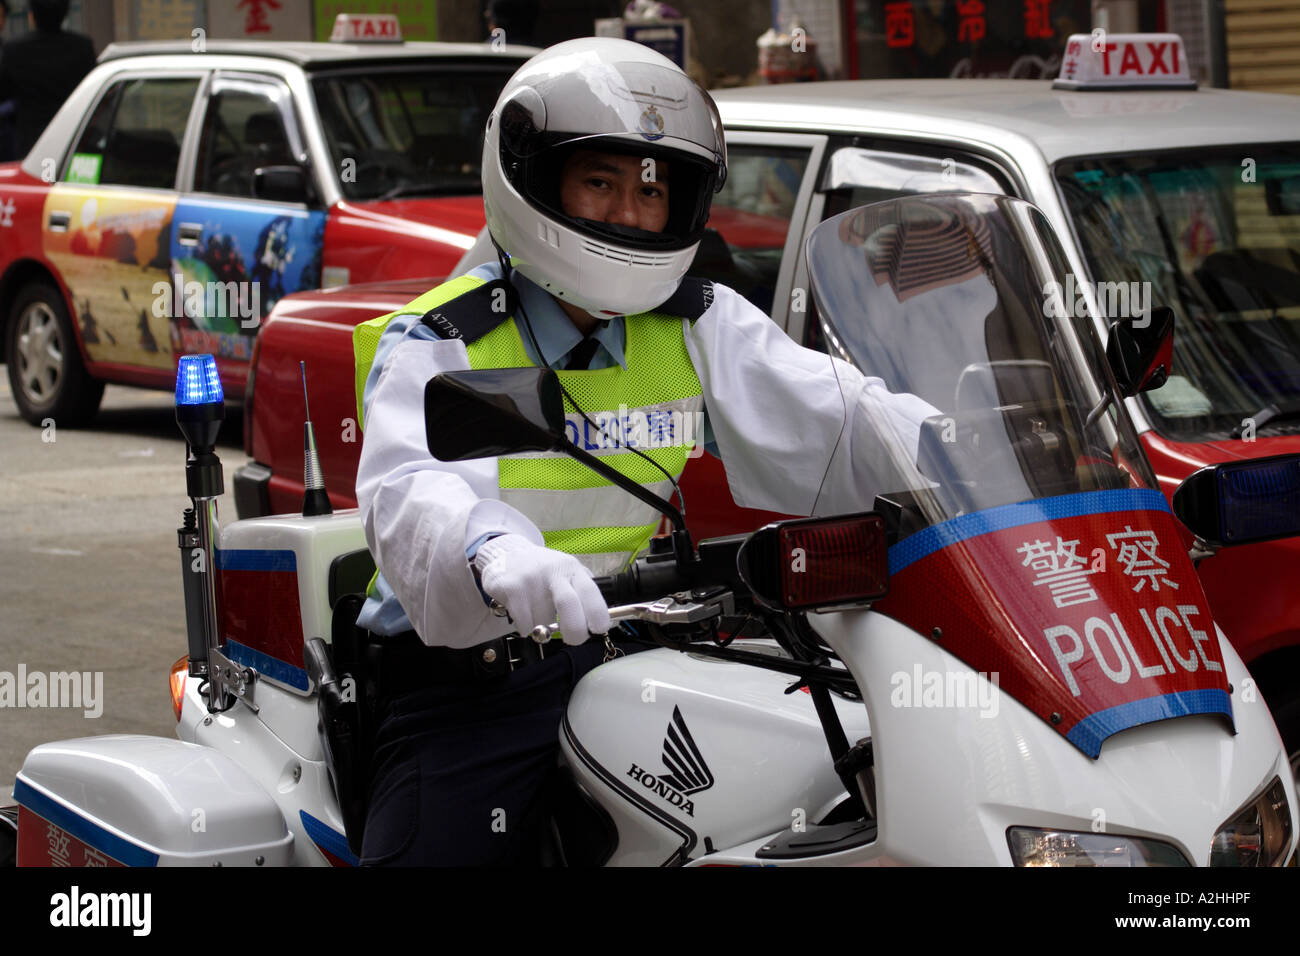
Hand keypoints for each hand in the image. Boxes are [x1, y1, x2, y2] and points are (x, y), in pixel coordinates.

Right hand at [473, 534, 610, 644]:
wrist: (506, 553)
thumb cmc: (543, 571)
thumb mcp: (567, 571)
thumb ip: (583, 591)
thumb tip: (604, 620)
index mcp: (572, 569)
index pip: (590, 592)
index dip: (598, 615)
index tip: (598, 629)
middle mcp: (552, 571)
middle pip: (569, 606)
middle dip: (574, 631)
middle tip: (573, 639)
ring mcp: (530, 579)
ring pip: (542, 621)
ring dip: (542, 627)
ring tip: (537, 612)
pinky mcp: (511, 587)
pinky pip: (524, 623)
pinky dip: (525, 627)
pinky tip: (522, 613)